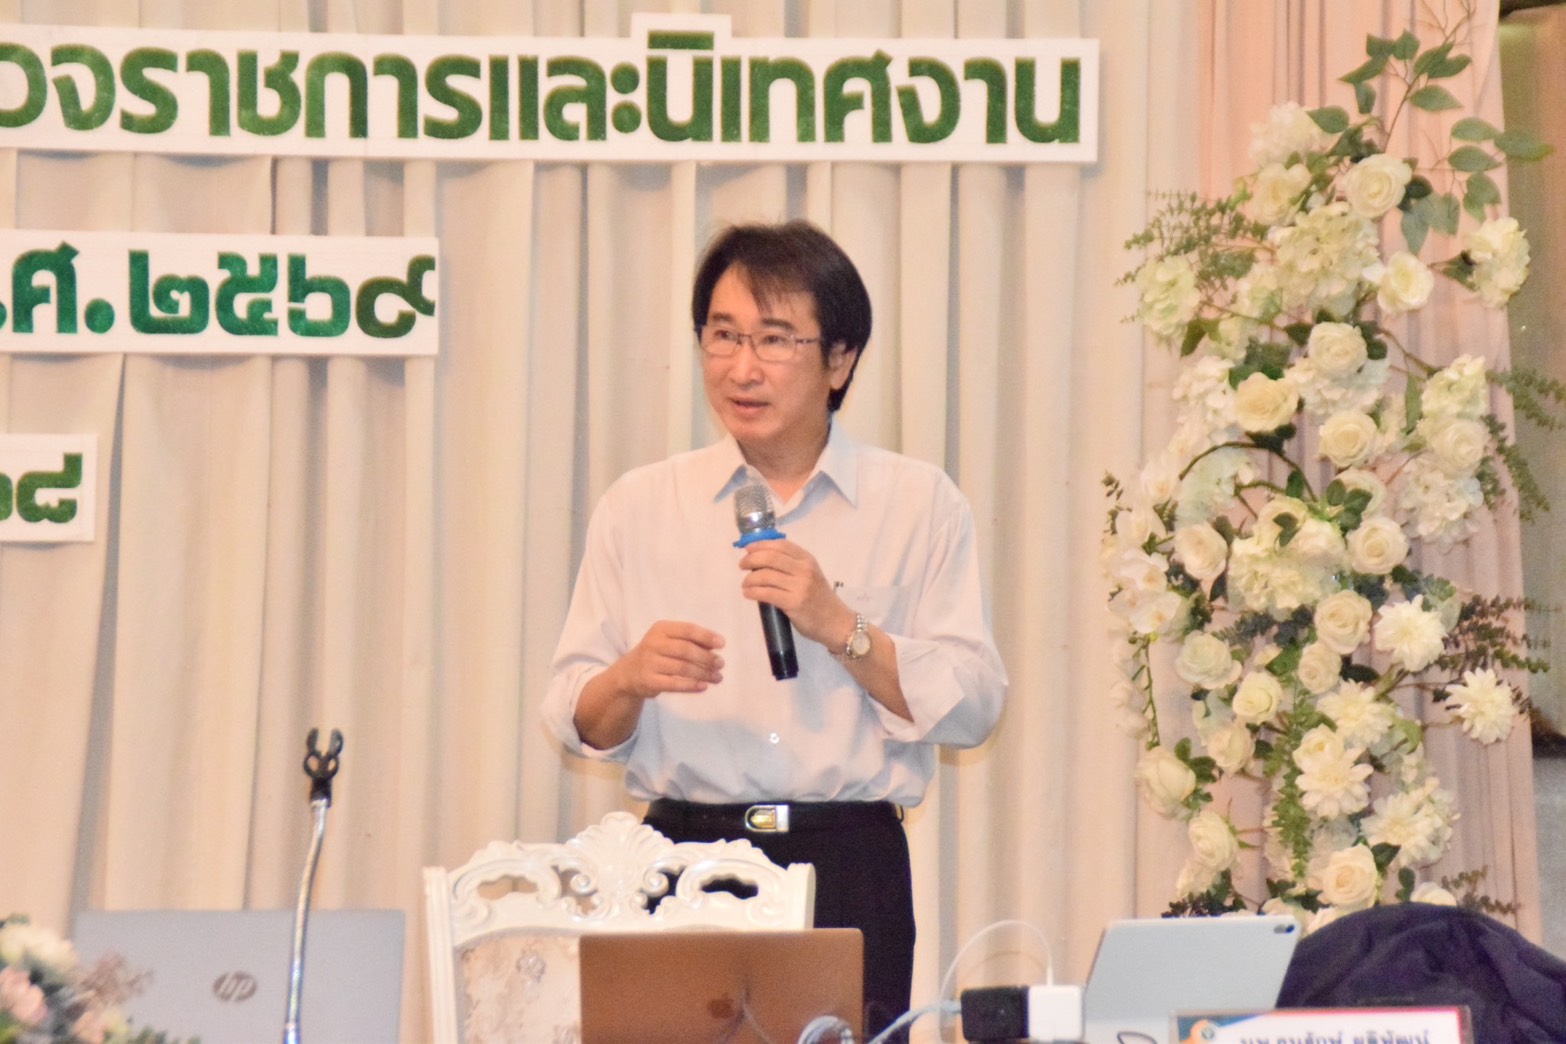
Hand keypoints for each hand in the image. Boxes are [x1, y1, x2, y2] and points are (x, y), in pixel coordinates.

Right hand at [612, 620, 725, 699]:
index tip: (722, 644)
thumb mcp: (669, 641)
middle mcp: (653, 643)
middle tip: (721, 664)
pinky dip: (691, 686)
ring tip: (717, 677)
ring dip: (703, 673)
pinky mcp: (649, 681)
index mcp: (661, 629)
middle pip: (685, 650)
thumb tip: (716, 645)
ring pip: (682, 668)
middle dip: (706, 657)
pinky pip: (674, 684)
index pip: (687, 630)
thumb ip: (690, 641)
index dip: (706, 636)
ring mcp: (650, 663)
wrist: (629, 673)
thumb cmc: (656, 653)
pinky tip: (704, 686)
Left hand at [737, 539, 853, 648]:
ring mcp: (800, 586)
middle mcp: (804, 570)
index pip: (780, 545)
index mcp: (807, 560)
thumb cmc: (819, 599)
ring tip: (745, 585)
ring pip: (765, 576)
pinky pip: (766, 593)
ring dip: (749, 579)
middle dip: (751, 560)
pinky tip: (748, 594)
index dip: (761, 544)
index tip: (748, 549)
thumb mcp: (810, 575)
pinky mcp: (794, 603)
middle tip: (742, 566)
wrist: (836, 622)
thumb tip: (760, 559)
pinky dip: (753, 592)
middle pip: (770, 557)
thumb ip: (791, 566)